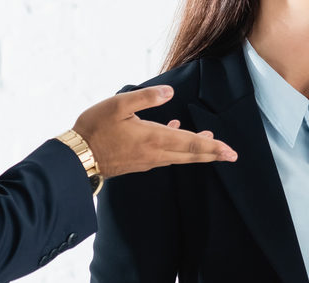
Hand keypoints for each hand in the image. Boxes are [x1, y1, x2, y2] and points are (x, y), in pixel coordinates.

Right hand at [73, 85, 237, 176]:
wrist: (77, 157)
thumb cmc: (95, 128)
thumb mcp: (119, 105)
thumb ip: (147, 98)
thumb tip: (170, 92)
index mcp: (153, 138)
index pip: (190, 144)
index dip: (212, 148)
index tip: (230, 152)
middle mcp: (154, 153)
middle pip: (190, 155)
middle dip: (212, 154)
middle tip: (231, 156)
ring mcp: (147, 160)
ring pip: (178, 156)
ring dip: (196, 151)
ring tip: (210, 144)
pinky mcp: (139, 162)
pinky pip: (164, 155)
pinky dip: (175, 147)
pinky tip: (174, 134)